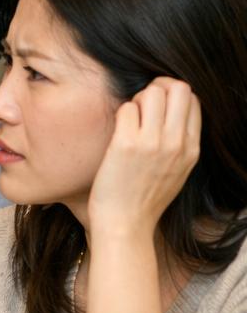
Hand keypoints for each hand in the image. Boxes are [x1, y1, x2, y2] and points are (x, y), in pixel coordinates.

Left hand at [87, 77, 200, 245]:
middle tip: (142, 106)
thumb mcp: (178, 171)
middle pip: (177, 88)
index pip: (193, 100)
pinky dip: (121, 113)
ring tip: (130, 119)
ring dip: (138, 99)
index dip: (172, 95)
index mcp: (192, 150)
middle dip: (157, 88)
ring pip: (152, 93)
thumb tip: (171, 113)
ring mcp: (153, 143)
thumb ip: (180, 143)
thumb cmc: (145, 198)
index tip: (156, 109)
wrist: (125, 224)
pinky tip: (118, 131)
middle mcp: (177, 144)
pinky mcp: (126, 145)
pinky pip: (127, 108)